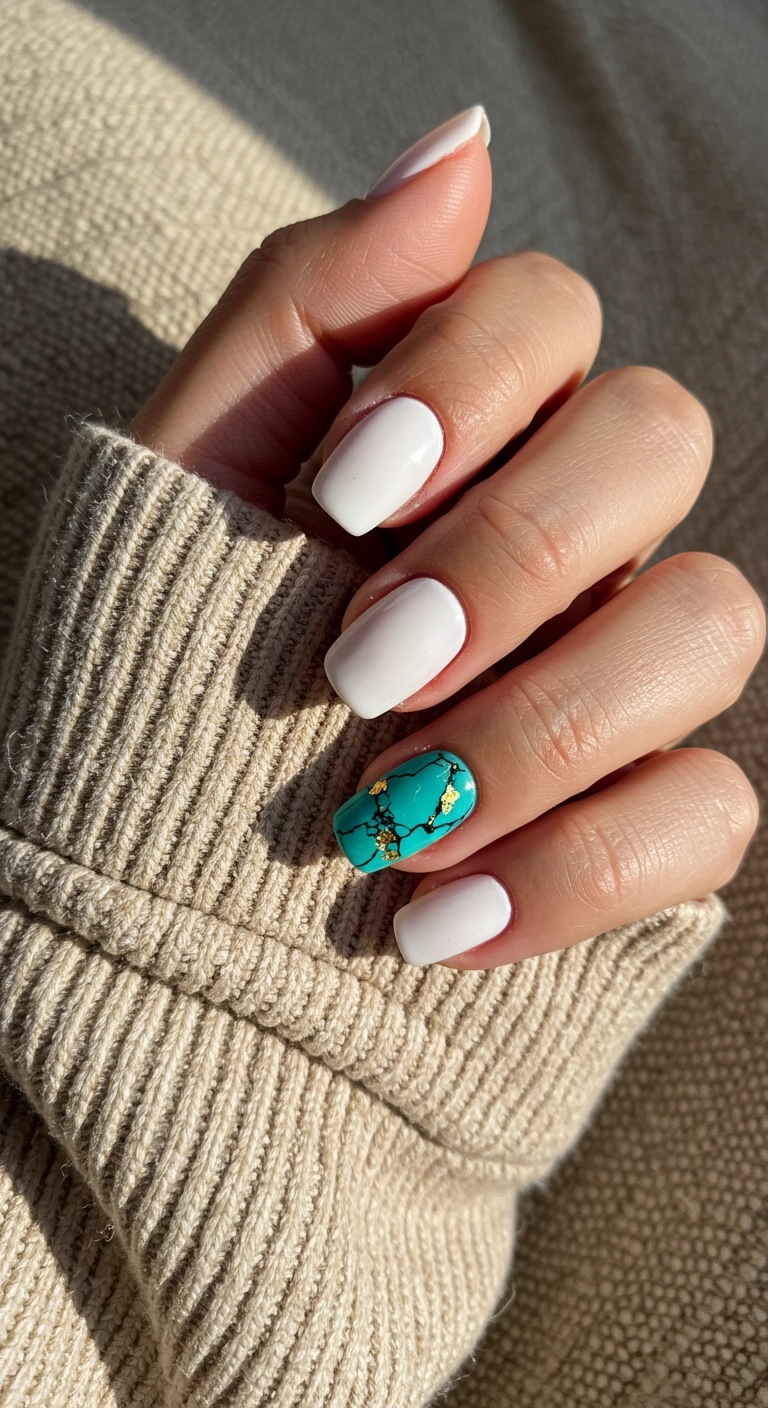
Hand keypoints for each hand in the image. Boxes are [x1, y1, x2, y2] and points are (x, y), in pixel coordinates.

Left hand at [133, 108, 763, 969]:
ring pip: (714, 620)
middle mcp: (575, 526)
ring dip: (544, 725)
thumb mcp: (199, 467)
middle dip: (512, 552)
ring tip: (388, 822)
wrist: (167, 864)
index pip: (549, 312)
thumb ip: (312, 299)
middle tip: (361, 667)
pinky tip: (437, 924)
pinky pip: (708, 812)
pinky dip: (577, 869)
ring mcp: (625, 665)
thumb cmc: (179, 646)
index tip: (337, 499)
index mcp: (470, 426)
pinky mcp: (649, 809)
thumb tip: (460, 147)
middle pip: (659, 439)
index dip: (465, 383)